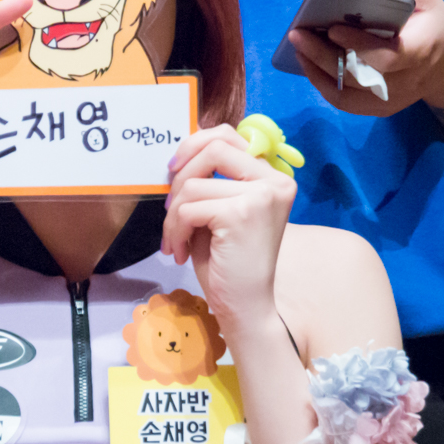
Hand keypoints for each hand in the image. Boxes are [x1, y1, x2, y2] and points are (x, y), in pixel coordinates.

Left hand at [161, 125, 296, 334]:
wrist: (245, 307)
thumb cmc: (229, 263)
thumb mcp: (220, 210)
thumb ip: (211, 179)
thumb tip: (181, 154)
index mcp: (273, 176)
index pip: (230, 135)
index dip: (195, 145)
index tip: (175, 168)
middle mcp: (275, 181)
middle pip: (214, 148)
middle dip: (181, 175)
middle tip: (168, 207)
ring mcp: (262, 195)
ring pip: (194, 183)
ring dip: (172, 215)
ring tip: (175, 241)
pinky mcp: (242, 213)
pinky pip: (189, 209)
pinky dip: (174, 231)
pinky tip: (180, 252)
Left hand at [287, 0, 443, 117]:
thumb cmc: (430, 21)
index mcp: (422, 49)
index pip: (389, 56)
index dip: (359, 46)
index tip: (332, 28)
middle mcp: (408, 80)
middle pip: (360, 76)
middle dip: (324, 56)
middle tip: (298, 35)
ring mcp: (394, 99)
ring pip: (348, 95)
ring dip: (317, 73)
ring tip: (298, 48)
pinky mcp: (382, 108)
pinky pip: (346, 103)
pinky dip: (323, 85)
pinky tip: (308, 64)